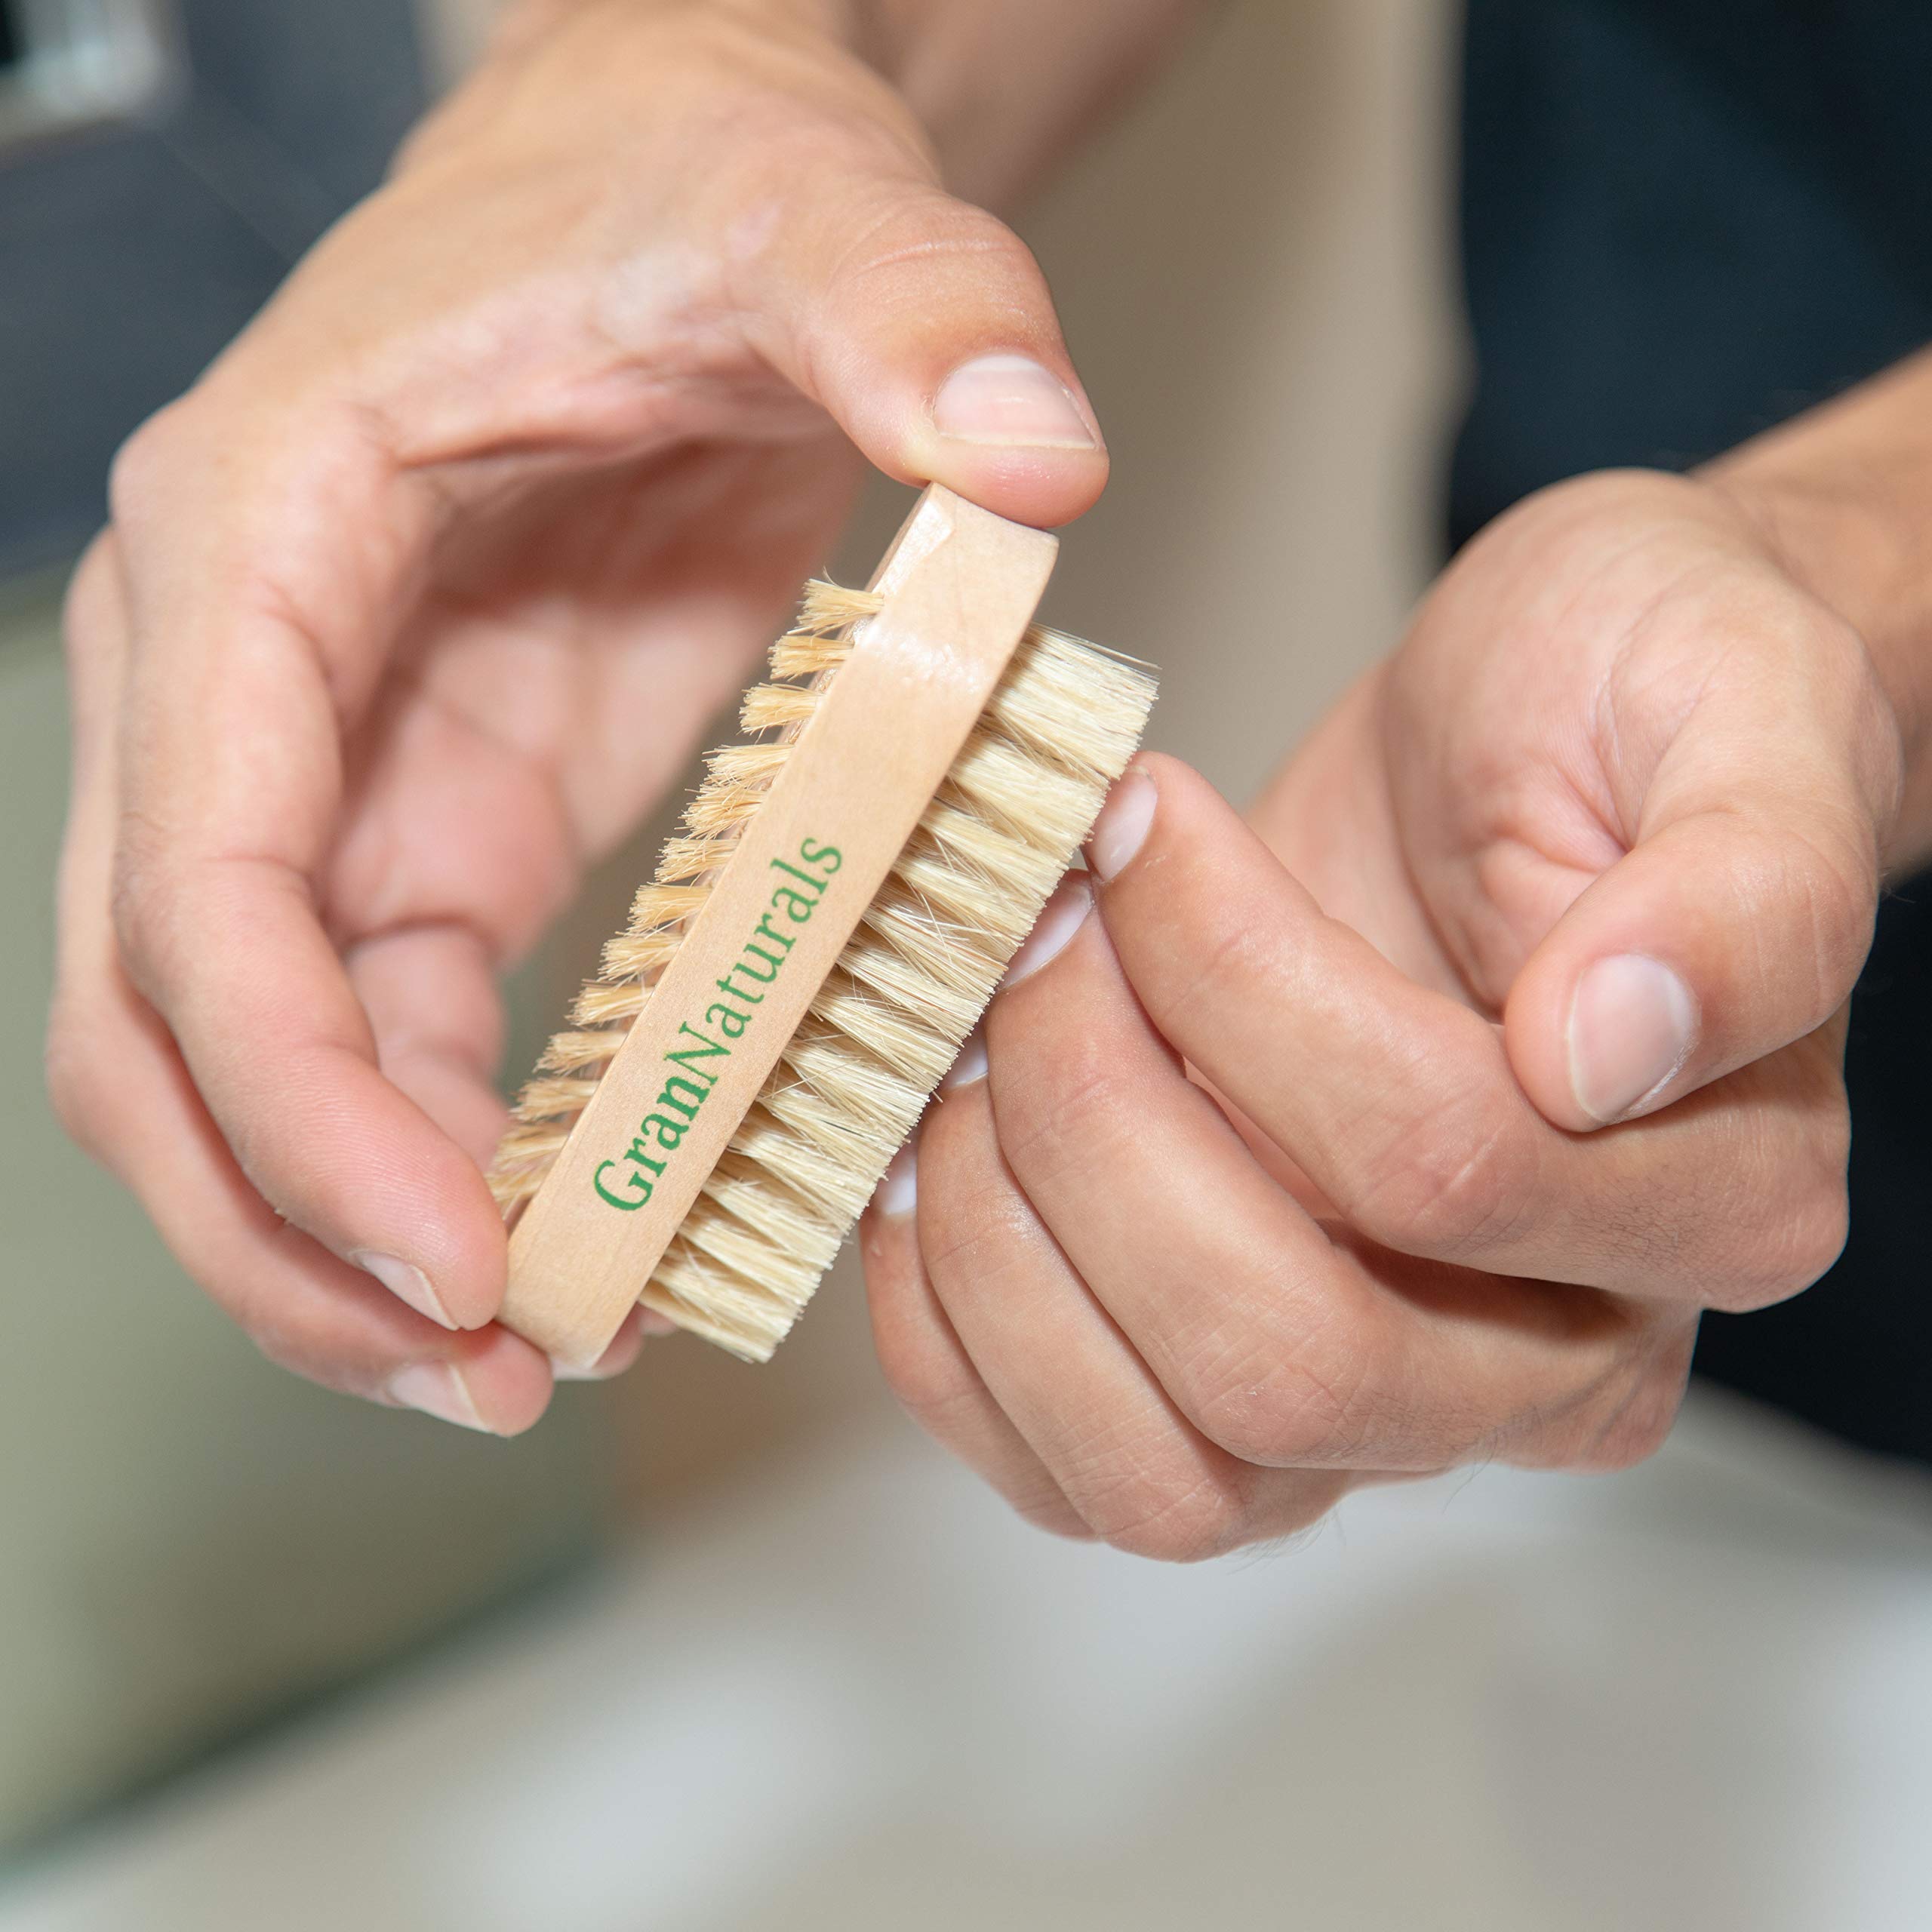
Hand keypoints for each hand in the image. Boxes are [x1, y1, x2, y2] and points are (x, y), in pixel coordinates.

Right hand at [47, 0, 1114, 1429]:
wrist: (681, 177)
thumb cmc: (687, 176)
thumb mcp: (808, 216)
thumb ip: (911, 318)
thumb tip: (1031, 458)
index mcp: (257, 537)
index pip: (202, 875)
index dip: (302, 1097)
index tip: (457, 1257)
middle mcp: (242, 672)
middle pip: (170, 1024)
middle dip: (296, 1229)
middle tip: (489, 1376)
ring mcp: (332, 762)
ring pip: (257, 1068)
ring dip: (361, 1241)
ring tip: (532, 1367)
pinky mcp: (440, 821)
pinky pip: (403, 1040)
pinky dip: (470, 1162)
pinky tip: (596, 1240)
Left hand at [862, 469, 1900, 1556]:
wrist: (1524, 738)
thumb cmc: (1624, 706)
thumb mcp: (1735, 708)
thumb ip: (1745, 886)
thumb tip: (1604, 1051)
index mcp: (1712, 1201)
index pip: (1444, 1168)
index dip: (1242, 988)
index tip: (1140, 820)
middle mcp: (1558, 1354)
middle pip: (1289, 1358)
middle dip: (1097, 1128)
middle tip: (1030, 935)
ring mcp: (1384, 1405)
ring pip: (1173, 1471)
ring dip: (1006, 1249)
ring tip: (963, 1039)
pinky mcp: (1235, 1399)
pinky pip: (1076, 1473)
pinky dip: (954, 1333)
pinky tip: (925, 1154)